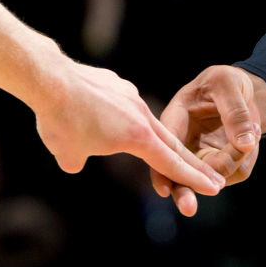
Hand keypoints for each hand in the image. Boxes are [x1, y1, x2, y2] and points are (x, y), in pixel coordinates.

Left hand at [33, 59, 224, 212]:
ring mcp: (131, 96)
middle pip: (172, 143)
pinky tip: (91, 111)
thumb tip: (77, 160)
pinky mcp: (118, 84)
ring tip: (120, 138)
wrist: (52, 80)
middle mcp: (142, 116)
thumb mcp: (68, 156)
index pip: (172, 163)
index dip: (193, 178)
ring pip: (145, 121)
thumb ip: (79, 162)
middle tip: (212, 175)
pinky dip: (115, 114)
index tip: (214, 186)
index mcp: (138, 137)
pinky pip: (123, 104)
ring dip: (145, 135)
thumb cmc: (62, 121)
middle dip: (191, 162)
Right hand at [153, 65, 265, 213]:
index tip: (165, 188)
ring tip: (253, 127)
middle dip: (185, 191)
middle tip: (189, 209)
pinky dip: (249, 156)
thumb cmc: (227, 82)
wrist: (245, 92)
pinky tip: (253, 132)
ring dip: (238, 158)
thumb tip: (246, 145)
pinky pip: (237, 172)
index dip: (163, 168)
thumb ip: (235, 112)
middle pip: (180, 175)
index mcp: (175, 119)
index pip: (166, 147)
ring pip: (215, 176)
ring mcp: (201, 157)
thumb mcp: (229, 84)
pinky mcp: (221, 166)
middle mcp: (184, 144)